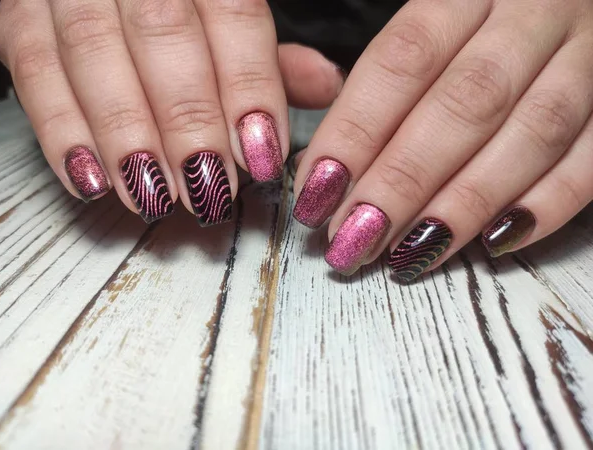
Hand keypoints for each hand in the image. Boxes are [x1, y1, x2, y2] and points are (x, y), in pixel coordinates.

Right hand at [0, 0, 342, 224]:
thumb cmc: (178, 6)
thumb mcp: (229, 20)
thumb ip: (267, 57)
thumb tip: (325, 84)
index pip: (234, 14)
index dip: (249, 89)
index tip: (261, 158)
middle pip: (163, 34)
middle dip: (187, 121)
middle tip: (209, 190)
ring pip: (95, 52)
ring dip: (126, 135)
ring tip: (154, 196)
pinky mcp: (20, 16)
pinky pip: (33, 69)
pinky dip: (61, 130)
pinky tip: (91, 179)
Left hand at [293, 0, 592, 279]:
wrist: (567, 1)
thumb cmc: (482, 22)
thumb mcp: (434, 19)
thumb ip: (382, 82)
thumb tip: (325, 169)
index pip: (402, 59)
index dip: (355, 132)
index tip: (317, 194)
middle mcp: (534, 12)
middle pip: (465, 102)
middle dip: (403, 181)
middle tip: (354, 239)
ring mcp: (588, 53)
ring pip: (532, 133)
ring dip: (465, 203)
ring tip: (410, 255)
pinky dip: (548, 204)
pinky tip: (493, 242)